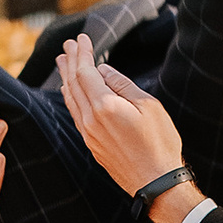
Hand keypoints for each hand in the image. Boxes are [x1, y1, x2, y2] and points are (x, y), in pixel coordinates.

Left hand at [57, 34, 185, 199]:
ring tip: (63, 62)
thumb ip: (122, 85)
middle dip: (71, 61)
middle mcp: (90, 120)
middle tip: (67, 45)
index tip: (81, 38)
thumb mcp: (149, 106)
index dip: (82, 53)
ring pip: (71, 100)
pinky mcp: (92, 144)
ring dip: (66, 78)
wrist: (156, 183)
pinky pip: (75, 114)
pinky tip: (70, 91)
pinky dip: (70, 97)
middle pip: (74, 84)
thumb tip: (103, 70)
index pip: (86, 72)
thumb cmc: (159, 143)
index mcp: (104, 106)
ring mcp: (88, 134)